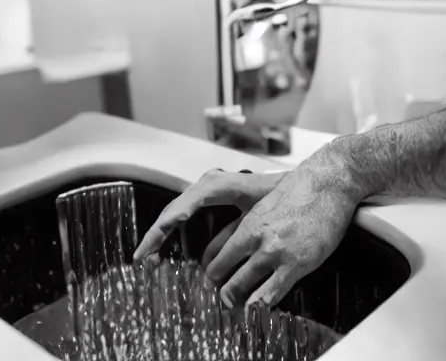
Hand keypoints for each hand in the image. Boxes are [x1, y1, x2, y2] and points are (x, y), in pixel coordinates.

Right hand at [134, 168, 282, 261]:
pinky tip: (182, 254)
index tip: (150, 249)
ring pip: (178, 214)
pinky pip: (189, 216)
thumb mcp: (259, 212)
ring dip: (165, 237)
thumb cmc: (282, 193)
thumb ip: (237, 232)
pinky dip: (180, 234)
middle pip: (172, 211)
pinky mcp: (213, 197)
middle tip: (141, 259)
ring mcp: (207, 190)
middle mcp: (206, 185)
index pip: (179, 208)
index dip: (163, 230)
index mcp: (214, 186)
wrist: (304, 182)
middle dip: (156, 236)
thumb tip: (215, 263)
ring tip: (154, 259)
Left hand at [202, 156, 362, 308]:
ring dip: (237, 301)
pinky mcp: (297, 265)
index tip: (210, 281)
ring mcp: (276, 253)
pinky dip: (261, 305)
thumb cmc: (297, 194)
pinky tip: (257, 313)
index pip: (219, 253)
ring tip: (233, 309)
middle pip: (228, 272)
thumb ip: (252, 226)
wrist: (325, 186)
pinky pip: (273, 293)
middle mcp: (257, 240)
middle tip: (219, 301)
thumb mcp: (265, 207)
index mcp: (248, 225)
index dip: (212, 271)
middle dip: (221, 291)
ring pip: (246, 285)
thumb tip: (242, 246)